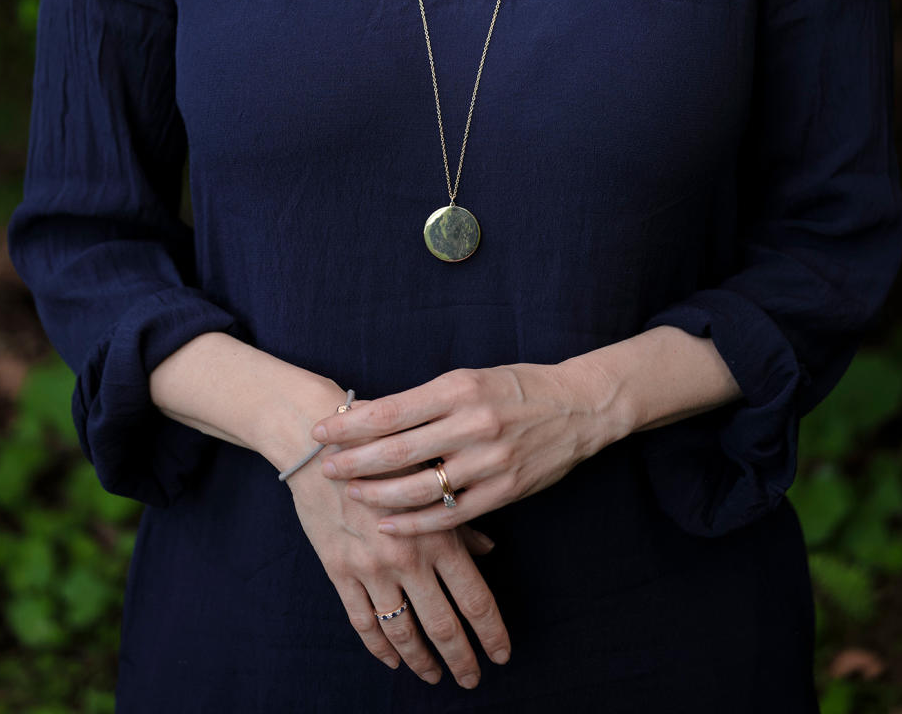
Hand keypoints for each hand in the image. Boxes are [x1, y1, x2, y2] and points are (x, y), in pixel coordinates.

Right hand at [286, 413, 511, 687]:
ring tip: (435, 676)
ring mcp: (371, 568)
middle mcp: (407, 557)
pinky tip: (392, 659)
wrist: (319, 445)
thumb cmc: (383, 451)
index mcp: (437, 533)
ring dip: (421, 661)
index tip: (501, 655)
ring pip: (402, 631)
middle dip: (460, 658)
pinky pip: (362, 621)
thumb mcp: (430, 476)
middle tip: (471, 680)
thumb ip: (460, 518)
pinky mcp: (340, 571)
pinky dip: (379, 647)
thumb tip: (489, 549)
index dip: (491, 633)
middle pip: (442, 625)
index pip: (474, 599)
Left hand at [310, 363, 605, 536]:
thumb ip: (428, 400)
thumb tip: (373, 417)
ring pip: (420, 488)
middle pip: (399, 450)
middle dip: (355, 461)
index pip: (392, 410)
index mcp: (459, 388)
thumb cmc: (516, 388)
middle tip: (324, 468)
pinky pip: (450, 515)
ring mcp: (489, 461)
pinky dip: (415, 523)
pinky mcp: (504, 492)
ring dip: (378, 495)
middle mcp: (472, 423)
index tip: (322, 431)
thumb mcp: (470, 378)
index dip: (352, 425)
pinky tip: (388, 523)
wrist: (578, 407)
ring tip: (351, 494)